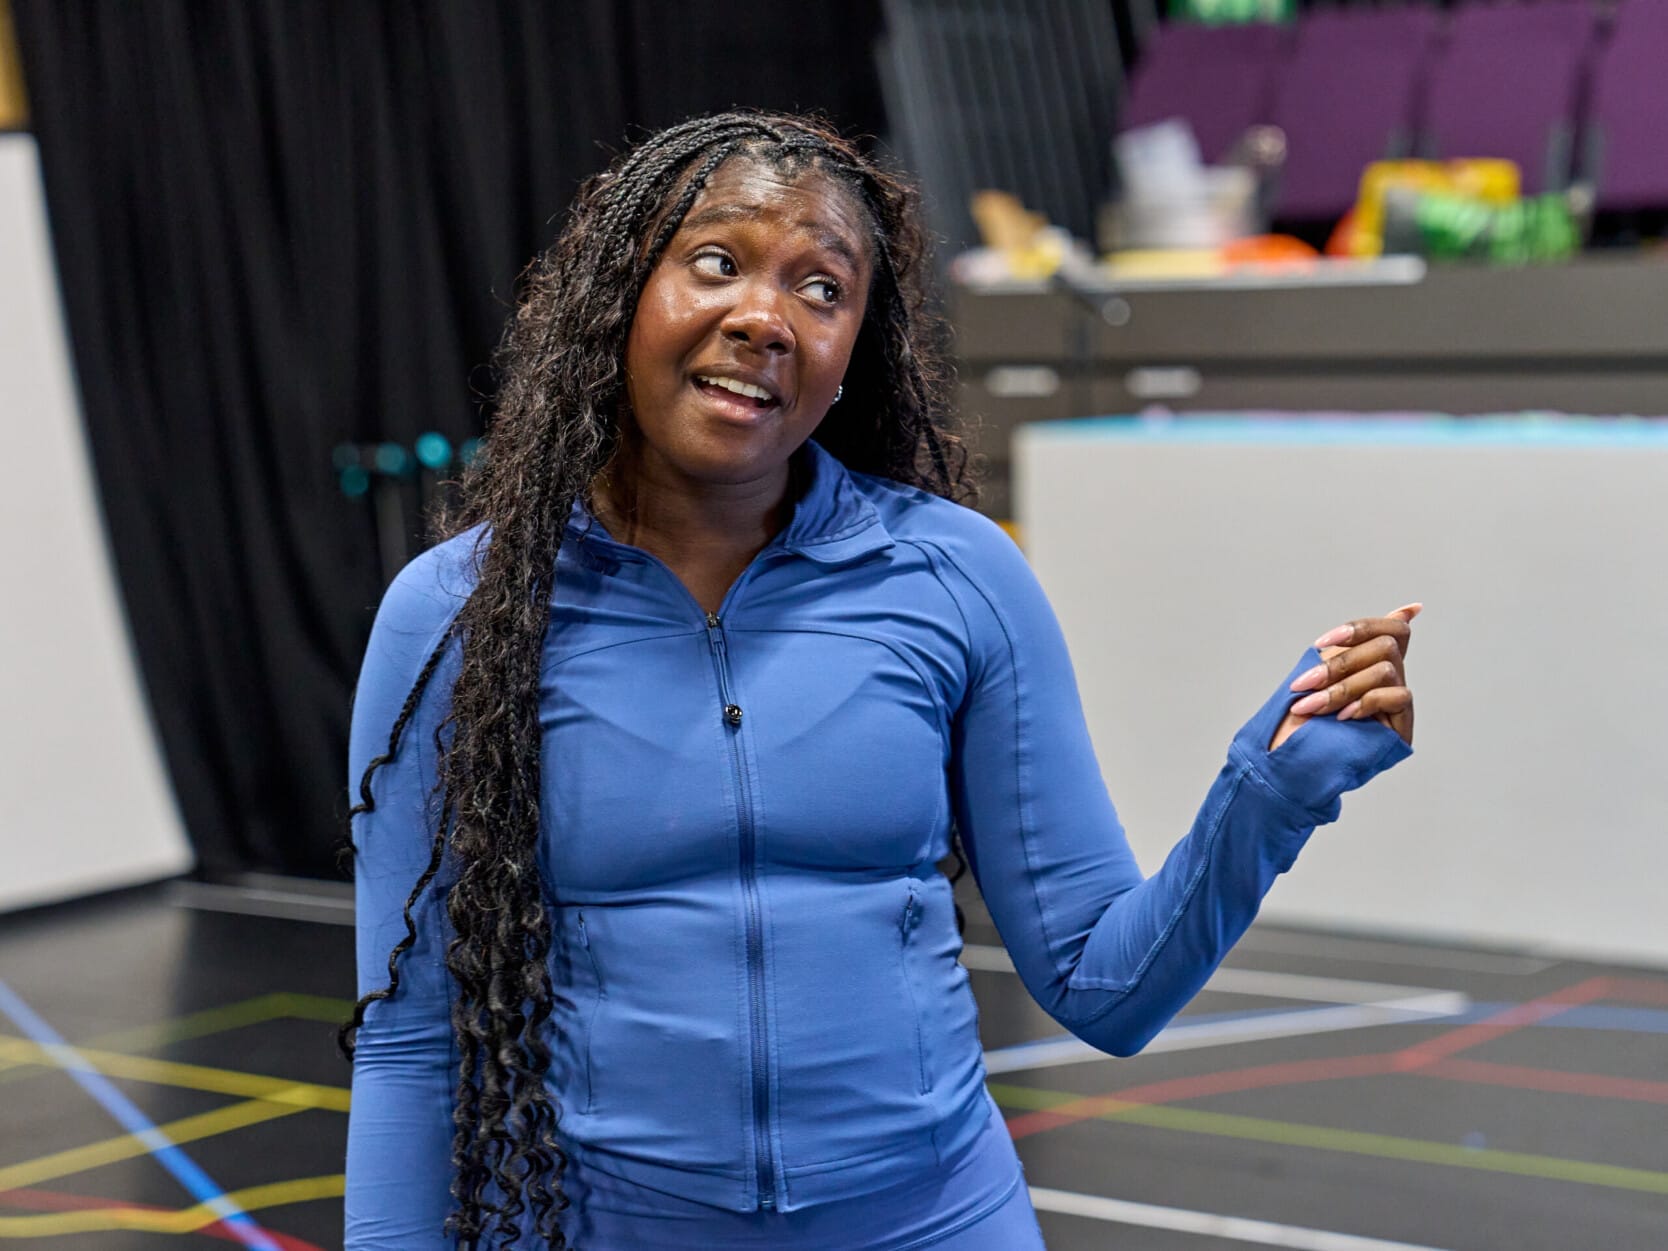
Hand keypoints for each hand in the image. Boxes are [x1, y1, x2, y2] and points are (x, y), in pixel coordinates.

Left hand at [1270, 604, 1419, 750]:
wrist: (1288, 757)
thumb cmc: (1302, 715)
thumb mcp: (1323, 670)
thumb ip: (1356, 644)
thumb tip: (1411, 610)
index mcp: (1374, 662)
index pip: (1393, 629)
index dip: (1360, 629)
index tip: (1322, 643)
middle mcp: (1392, 679)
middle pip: (1386, 646)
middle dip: (1338, 664)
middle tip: (1302, 685)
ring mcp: (1398, 703)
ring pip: (1385, 671)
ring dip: (1341, 687)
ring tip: (1311, 706)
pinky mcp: (1403, 727)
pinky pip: (1398, 697)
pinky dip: (1365, 703)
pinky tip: (1343, 717)